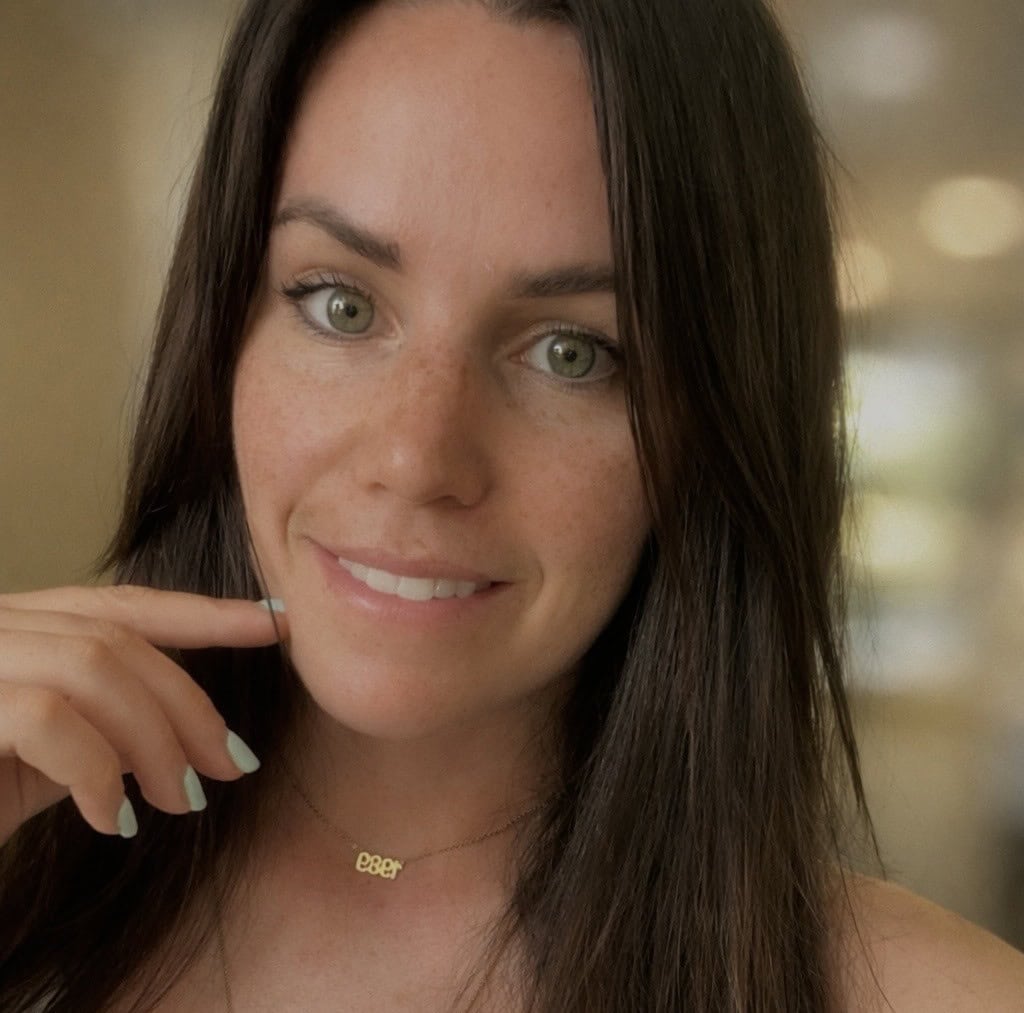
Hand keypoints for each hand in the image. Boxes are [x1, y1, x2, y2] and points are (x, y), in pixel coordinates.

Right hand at [0, 584, 286, 844]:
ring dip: (157, 742)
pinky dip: (97, 773)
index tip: (275, 621)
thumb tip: (177, 733)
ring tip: (180, 801)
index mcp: (17, 629)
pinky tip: (113, 820)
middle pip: (117, 638)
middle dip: (189, 705)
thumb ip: (102, 730)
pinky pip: (49, 719)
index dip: (203, 612)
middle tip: (233, 765)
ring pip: (94, 669)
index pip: (122, 606)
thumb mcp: (42, 763)